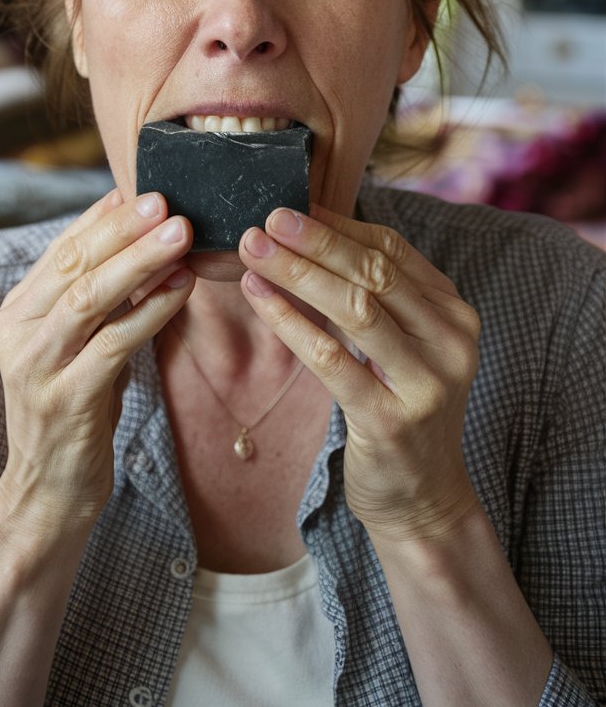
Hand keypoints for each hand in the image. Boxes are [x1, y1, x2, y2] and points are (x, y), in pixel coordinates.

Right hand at [0, 188, 193, 536]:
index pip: (61, 250)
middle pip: (74, 266)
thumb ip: (98, 298)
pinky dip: (150, 311)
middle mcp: (18, 332)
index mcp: (17, 311)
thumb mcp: (78, 345)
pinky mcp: (66, 399)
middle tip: (167, 201)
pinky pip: (113, 343)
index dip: (102, 219)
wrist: (48, 491)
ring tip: (181, 234)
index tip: (141, 189)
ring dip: (140, 262)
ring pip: (90, 298)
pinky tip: (181, 289)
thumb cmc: (76, 408)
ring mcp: (37, 366)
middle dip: (124, 230)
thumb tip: (145, 238)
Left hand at [239, 204, 480, 544]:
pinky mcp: (391, 420)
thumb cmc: (399, 408)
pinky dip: (289, 321)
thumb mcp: (402, 345)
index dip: (338, 226)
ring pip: (355, 309)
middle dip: (315, 241)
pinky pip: (331, 359)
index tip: (291, 208)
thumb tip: (307, 229)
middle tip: (266, 218)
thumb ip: (373, 294)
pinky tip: (257, 296)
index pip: (393, 250)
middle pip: (374, 272)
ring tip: (252, 250)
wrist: (422, 498)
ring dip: (297, 273)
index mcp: (453, 313)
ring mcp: (425, 382)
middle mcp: (449, 342)